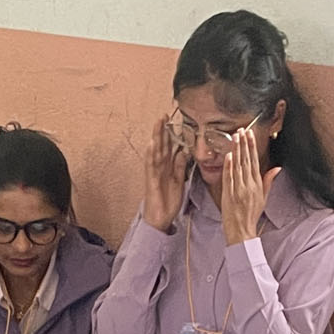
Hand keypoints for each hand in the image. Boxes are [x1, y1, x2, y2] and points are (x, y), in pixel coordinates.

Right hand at [143, 112, 189, 232]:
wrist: (160, 218)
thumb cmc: (168, 201)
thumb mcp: (179, 181)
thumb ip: (180, 167)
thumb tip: (183, 152)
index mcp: (168, 167)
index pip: (170, 147)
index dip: (172, 134)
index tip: (175, 122)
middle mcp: (160, 167)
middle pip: (161, 145)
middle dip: (162, 130)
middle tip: (164, 115)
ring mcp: (154, 172)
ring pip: (155, 151)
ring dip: (156, 137)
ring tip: (158, 123)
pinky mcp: (151, 180)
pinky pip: (151, 165)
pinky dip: (151, 154)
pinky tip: (152, 144)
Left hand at [219, 126, 279, 247]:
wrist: (242, 230)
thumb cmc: (251, 214)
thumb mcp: (263, 197)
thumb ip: (268, 181)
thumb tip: (277, 168)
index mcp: (257, 184)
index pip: (255, 161)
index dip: (252, 147)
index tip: (250, 134)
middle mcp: (249, 185)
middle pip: (246, 160)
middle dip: (244, 144)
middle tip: (242, 130)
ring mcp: (238, 189)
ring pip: (238, 166)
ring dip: (237, 150)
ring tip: (235, 137)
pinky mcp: (229, 194)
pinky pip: (229, 178)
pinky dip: (229, 166)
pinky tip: (229, 155)